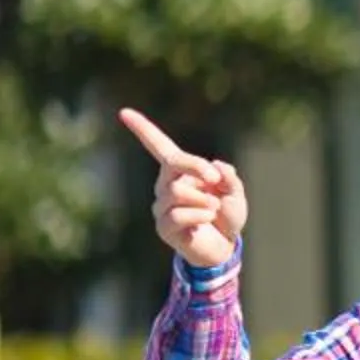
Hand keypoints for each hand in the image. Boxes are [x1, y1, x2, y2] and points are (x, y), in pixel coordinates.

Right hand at [120, 109, 248, 268]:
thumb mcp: (235, 193)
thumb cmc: (227, 215)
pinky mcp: (163, 226)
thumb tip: (215, 166)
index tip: (124, 112)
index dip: (142, 129)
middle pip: (174, 164)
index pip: (158, 146)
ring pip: (177, 192)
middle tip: (217, 181)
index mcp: (180, 171)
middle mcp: (165, 185)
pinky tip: (206, 220)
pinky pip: (178, 215)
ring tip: (213, 209)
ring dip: (204, 199)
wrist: (224, 246)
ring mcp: (162, 206)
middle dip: (198, 168)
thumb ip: (229, 177)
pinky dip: (200, 215)